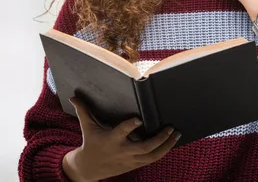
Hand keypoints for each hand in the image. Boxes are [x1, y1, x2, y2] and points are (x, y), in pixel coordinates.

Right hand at [63, 97, 180, 180]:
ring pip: (152, 156)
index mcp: (111, 139)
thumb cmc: (90, 142)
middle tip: (171, 127)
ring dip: (166, 146)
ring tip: (177, 134)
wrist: (87, 169)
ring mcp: (130, 160)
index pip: (122, 132)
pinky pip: (151, 160)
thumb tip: (72, 96)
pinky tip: (172, 142)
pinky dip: (163, 152)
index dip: (131, 126)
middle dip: (159, 138)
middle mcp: (123, 150)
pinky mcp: (134, 165)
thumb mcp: (87, 127)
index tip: (140, 118)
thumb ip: (83, 111)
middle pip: (144, 147)